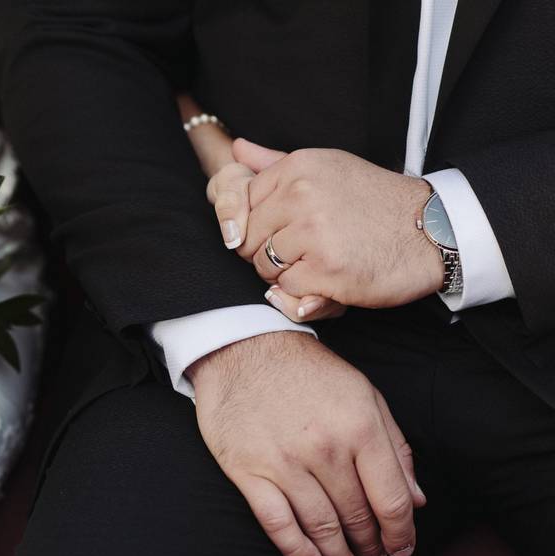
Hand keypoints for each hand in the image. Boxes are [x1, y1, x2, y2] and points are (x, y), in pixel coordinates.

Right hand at [189, 332, 425, 555]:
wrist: (244, 349)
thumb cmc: (307, 371)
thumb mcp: (364, 394)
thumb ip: (395, 446)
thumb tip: (416, 499)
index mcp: (360, 428)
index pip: (392, 500)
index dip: (402, 534)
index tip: (402, 548)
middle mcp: (325, 449)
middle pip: (358, 518)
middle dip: (371, 549)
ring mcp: (284, 462)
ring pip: (320, 527)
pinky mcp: (248, 470)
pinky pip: (276, 522)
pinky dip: (296, 551)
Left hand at [233, 140, 443, 308]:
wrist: (433, 231)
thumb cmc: (375, 203)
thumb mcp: (328, 168)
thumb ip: (276, 162)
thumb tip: (237, 149)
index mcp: (299, 167)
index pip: (242, 204)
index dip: (256, 225)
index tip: (282, 230)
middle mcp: (302, 195)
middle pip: (248, 238)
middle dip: (266, 252)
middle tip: (301, 251)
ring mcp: (315, 233)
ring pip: (264, 266)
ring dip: (285, 273)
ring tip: (318, 262)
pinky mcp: (327, 269)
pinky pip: (287, 288)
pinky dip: (304, 291)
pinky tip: (330, 277)